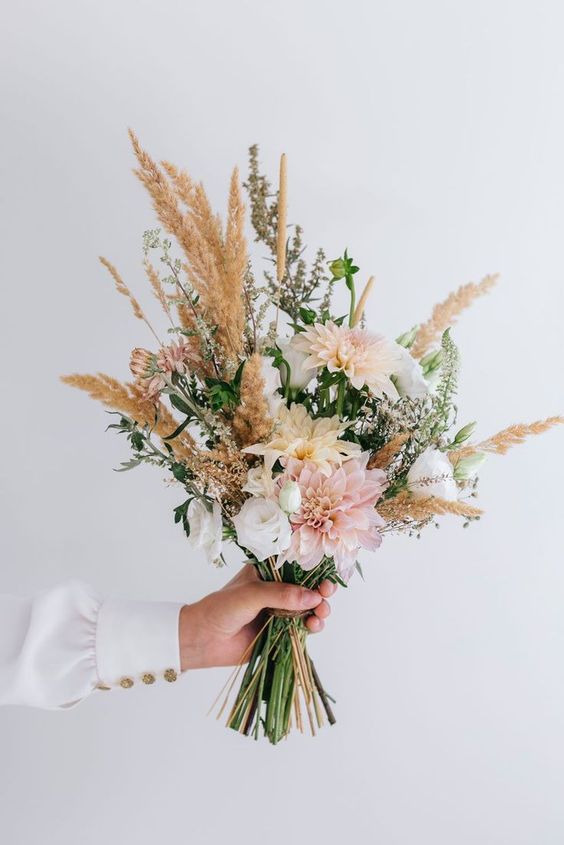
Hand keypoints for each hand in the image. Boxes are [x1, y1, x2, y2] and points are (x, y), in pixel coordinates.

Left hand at [179, 564, 336, 670]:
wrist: (203, 640)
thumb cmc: (221, 608)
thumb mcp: (252, 595)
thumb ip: (282, 595)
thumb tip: (314, 597)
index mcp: (268, 572)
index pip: (297, 566)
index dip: (314, 570)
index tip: (326, 577)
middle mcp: (276, 589)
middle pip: (308, 588)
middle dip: (321, 591)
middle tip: (326, 595)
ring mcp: (279, 611)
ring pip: (309, 608)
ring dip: (319, 610)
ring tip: (320, 615)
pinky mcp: (280, 631)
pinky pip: (303, 627)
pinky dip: (312, 626)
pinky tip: (313, 626)